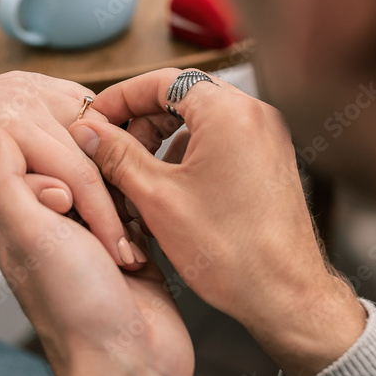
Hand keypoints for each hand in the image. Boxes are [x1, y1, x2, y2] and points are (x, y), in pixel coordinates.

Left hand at [0, 72, 135, 266]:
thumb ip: (13, 194)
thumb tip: (65, 196)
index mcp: (10, 123)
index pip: (78, 175)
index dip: (105, 218)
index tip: (120, 251)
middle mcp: (27, 94)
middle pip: (95, 150)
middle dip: (115, 194)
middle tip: (128, 236)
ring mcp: (34, 83)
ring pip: (98, 123)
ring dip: (110, 160)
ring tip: (120, 205)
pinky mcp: (36, 83)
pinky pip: (84, 105)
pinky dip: (96, 135)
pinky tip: (99, 166)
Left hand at [0, 125, 192, 375]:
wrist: (130, 365)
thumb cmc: (77, 309)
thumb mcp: (32, 237)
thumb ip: (6, 183)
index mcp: (20, 223)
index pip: (36, 161)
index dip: (60, 161)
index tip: (77, 181)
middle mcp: (55, 230)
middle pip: (77, 170)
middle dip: (99, 177)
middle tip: (112, 193)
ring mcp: (94, 241)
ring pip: (112, 187)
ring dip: (126, 194)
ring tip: (132, 214)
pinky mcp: (131, 251)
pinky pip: (140, 211)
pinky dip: (147, 211)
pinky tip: (151, 217)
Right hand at [70, 69, 366, 375]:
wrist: (287, 295)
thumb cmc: (233, 252)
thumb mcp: (157, 198)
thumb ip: (116, 155)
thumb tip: (88, 131)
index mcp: (228, 112)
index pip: (161, 80)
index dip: (119, 98)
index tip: (95, 120)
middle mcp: (254, 114)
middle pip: (181, 95)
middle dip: (140, 121)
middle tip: (111, 150)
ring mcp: (265, 136)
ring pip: (199, 120)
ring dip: (162, 140)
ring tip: (136, 177)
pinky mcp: (269, 159)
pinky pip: (220, 140)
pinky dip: (188, 155)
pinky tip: (168, 190)